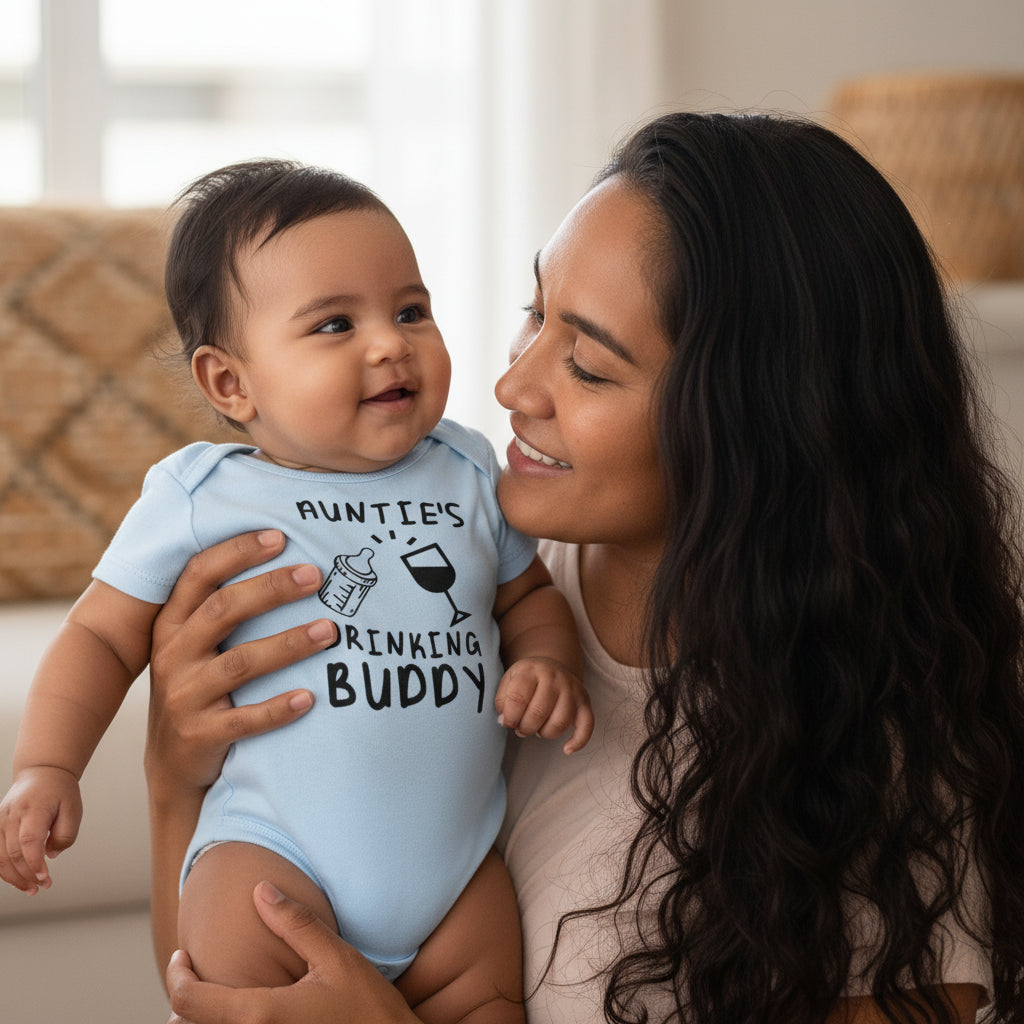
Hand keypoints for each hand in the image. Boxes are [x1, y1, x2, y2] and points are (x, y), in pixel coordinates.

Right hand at [0, 766, 81, 893]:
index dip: (34, 862)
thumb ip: (65, 834)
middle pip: (13, 852)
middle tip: (44, 886)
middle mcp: (12, 815)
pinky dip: (5, 869)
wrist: (42, 773)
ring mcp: (0, 820)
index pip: (29, 840)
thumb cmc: (60, 792)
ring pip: (0, 857)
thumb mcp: (73, 809)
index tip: (45, 877)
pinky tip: (18, 879)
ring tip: (31, 889)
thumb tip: (50, 856)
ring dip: (14, 877)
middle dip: (27, 874)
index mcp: (34, 808)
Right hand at [146, 530, 336, 799]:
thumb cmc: (198, 688)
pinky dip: (278, 708)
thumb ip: (222, 610)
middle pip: (223, 611)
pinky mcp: (200, 736)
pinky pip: (245, 720)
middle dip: (271, 589)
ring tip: (330, 630)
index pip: (199, 576)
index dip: (237, 553)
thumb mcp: (193, 647)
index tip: (279, 537)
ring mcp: (184, 697)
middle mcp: (173, 655)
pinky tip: (309, 697)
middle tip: (314, 576)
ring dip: (289, 644)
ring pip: (240, 663)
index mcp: (172, 625)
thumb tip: (288, 563)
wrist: (173, 766)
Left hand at [166, 882, 417, 1023]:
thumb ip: (295, 924)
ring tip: (213, 997)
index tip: (181, 956)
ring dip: (203, 1018)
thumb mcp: (336, 959)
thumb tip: (260, 890)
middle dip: (184, 1002)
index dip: (176, 975)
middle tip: (194, 974)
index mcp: (260, 1015)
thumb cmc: (369, 1010)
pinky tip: (243, 1014)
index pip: (189, 1000)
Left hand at [495, 657, 593, 752]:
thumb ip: (502, 700)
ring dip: (544, 734)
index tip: (507, 722)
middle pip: (538, 712)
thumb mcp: (508, 680)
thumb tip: (504, 721)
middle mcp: (553, 677)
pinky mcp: (584, 701)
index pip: (518, 698)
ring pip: (560, 722)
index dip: (509, 717)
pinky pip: (587, 724)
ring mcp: (571, 689)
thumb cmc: (527, 679)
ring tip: (537, 730)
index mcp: (531, 670)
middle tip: (520, 729)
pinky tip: (567, 749)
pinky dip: (579, 741)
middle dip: (525, 728)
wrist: (552, 666)